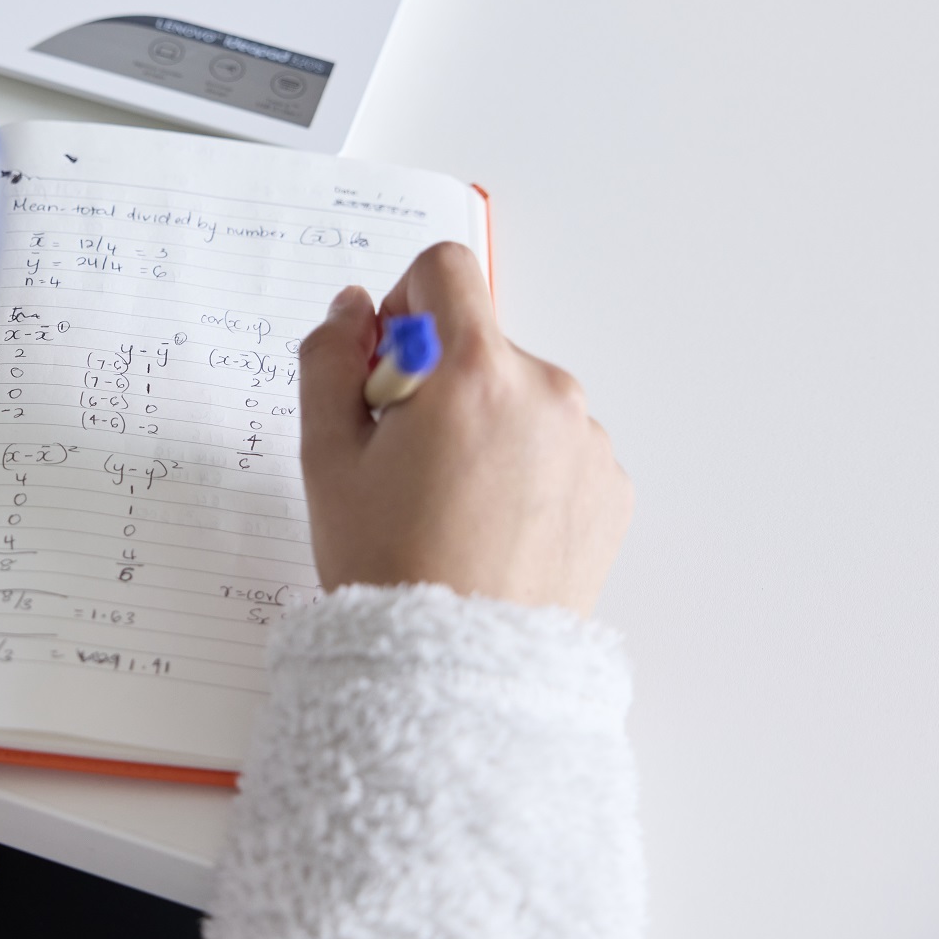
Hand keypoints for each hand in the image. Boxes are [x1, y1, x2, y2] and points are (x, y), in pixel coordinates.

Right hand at [298, 243, 631, 615]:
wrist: (459, 669)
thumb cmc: (388, 565)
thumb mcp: (326, 457)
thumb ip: (328, 360)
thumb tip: (352, 309)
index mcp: (475, 372)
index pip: (445, 269)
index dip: (403, 305)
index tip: (385, 369)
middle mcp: (547, 392)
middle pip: (482, 340)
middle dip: (439, 378)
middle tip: (404, 462)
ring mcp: (588, 441)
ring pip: (520, 394)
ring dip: (484, 423)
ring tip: (449, 503)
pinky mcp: (612, 486)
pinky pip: (557, 444)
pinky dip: (523, 466)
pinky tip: (490, 525)